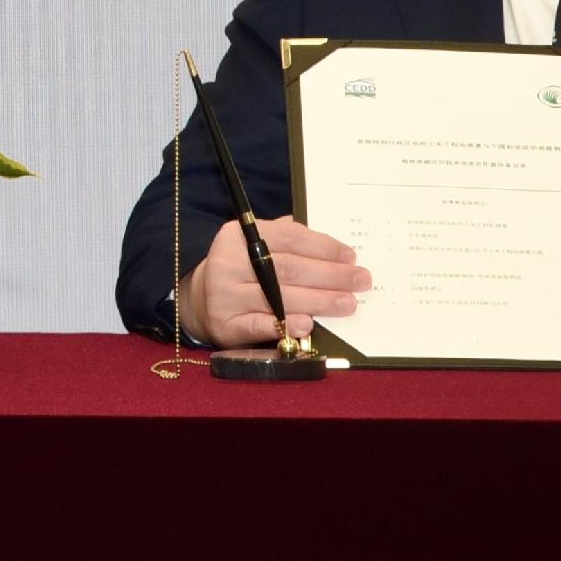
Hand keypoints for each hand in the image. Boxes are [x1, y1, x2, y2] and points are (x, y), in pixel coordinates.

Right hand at [184, 212, 365, 348]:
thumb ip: (288, 239)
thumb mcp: (256, 245)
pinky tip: (308, 326)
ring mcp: (225, 295)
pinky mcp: (226, 324)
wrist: (200, 300)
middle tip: (360, 281)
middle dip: (330, 275)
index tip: (351, 257)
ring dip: (319, 301)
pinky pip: (260, 325)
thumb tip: (334, 247)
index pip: (289, 237)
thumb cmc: (242, 270)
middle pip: (289, 268)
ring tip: (347, 303)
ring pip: (280, 297)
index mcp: (239, 235)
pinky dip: (285, 325)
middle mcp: (229, 262)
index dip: (324, 246)